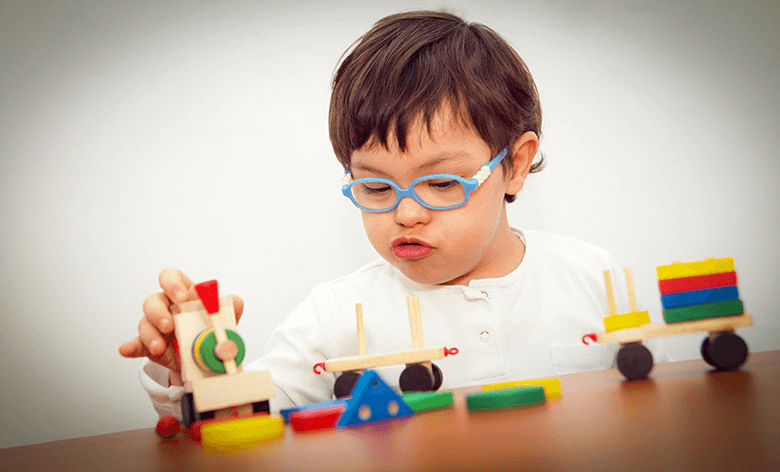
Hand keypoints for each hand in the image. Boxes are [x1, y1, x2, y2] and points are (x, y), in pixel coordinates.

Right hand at [119, 268, 244, 378]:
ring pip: (144, 323)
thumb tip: (235, 301)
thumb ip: (231, 308)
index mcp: (183, 293)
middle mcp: (166, 307)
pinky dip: (131, 347)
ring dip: (150, 333)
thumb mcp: (225, 318)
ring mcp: (155, 327)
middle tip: (170, 325)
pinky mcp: (149, 346)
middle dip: (158, 312)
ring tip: (160, 346)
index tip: (181, 297)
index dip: (172, 283)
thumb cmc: (210, 328)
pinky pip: (136, 344)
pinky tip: (126, 350)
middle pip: (152, 300)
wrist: (205, 358)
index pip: (170, 277)